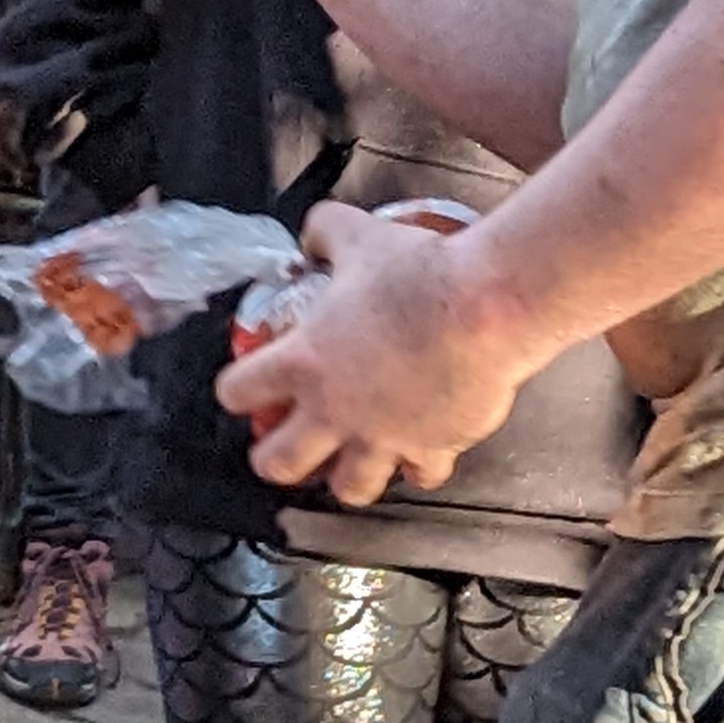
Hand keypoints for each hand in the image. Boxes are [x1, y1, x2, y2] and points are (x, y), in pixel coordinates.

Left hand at [211, 200, 532, 502]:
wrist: (486, 308)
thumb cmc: (424, 276)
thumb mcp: (360, 236)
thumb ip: (327, 235)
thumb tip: (316, 235)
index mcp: (305, 360)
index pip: (239, 392)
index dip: (237, 390)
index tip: (245, 389)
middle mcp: (335, 409)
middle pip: (278, 463)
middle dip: (273, 459)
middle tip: (279, 450)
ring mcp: (383, 436)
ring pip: (347, 488)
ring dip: (344, 478)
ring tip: (346, 468)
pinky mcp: (431, 447)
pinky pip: (419, 476)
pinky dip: (417, 469)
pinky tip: (418, 456)